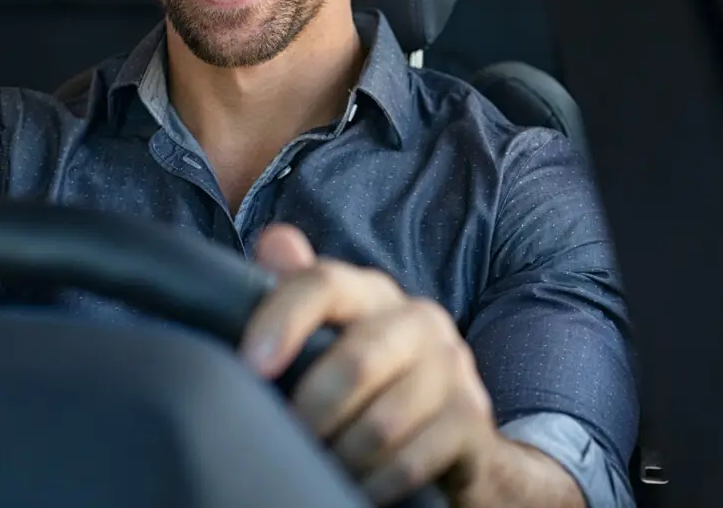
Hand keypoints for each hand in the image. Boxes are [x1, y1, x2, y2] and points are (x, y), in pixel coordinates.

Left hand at [240, 224, 499, 505]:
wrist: (456, 434)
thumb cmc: (371, 378)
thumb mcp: (331, 334)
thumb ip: (297, 290)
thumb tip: (274, 239)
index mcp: (372, 292)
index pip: (323, 283)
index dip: (283, 318)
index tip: (251, 365)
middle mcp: (418, 319)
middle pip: (356, 360)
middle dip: (311, 409)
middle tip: (286, 437)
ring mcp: (451, 367)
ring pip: (382, 421)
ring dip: (341, 454)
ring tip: (319, 466)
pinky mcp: (471, 418)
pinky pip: (412, 459)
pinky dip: (374, 481)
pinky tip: (355, 486)